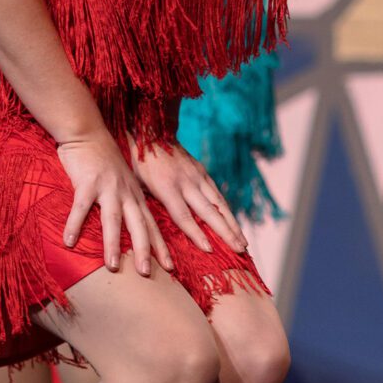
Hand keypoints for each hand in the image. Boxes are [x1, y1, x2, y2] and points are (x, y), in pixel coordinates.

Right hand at [56, 128, 172, 276]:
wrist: (87, 131)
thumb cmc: (103, 158)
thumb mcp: (123, 180)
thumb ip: (127, 200)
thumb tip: (131, 226)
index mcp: (135, 194)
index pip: (152, 224)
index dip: (161, 246)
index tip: (170, 268)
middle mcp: (126, 192)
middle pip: (138, 225)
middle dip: (144, 250)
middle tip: (146, 273)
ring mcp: (107, 187)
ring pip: (113, 219)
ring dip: (113, 243)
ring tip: (112, 266)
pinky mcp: (87, 182)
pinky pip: (80, 207)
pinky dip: (74, 225)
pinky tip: (68, 242)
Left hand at [130, 139, 248, 256]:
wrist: (154, 132)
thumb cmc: (141, 163)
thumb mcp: (139, 185)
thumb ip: (150, 205)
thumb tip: (154, 232)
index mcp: (167, 187)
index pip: (184, 216)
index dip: (196, 234)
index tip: (209, 250)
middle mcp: (186, 182)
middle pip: (208, 212)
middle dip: (225, 232)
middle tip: (239, 250)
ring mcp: (197, 176)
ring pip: (219, 203)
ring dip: (233, 224)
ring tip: (243, 242)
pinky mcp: (202, 171)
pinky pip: (217, 193)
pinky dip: (227, 210)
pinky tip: (234, 223)